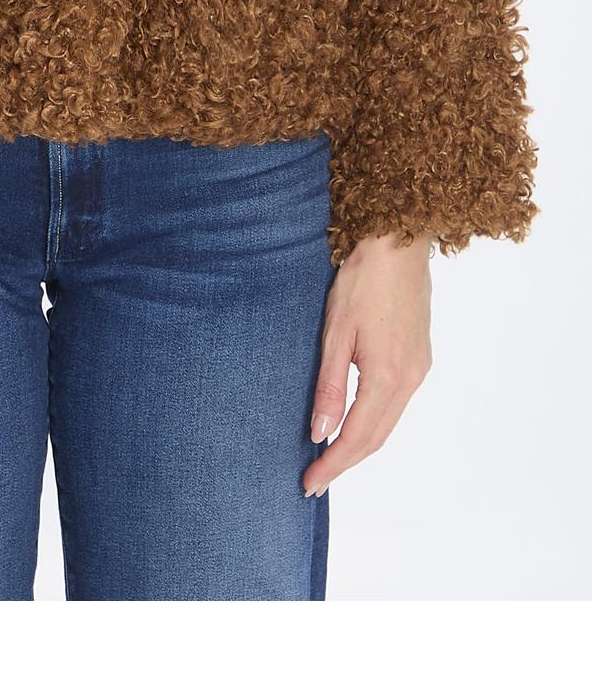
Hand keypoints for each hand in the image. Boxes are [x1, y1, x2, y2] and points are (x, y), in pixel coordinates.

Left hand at [302, 230, 433, 497]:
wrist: (399, 243)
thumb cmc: (363, 280)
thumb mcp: (336, 331)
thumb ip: (329, 385)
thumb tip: (321, 432)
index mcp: (388, 377)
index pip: (357, 438)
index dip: (332, 464)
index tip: (308, 484)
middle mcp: (410, 379)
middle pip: (376, 437)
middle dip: (345, 462)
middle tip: (314, 480)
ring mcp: (419, 368)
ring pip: (388, 422)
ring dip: (360, 444)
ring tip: (329, 457)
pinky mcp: (420, 356)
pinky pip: (396, 403)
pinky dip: (373, 421)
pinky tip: (353, 421)